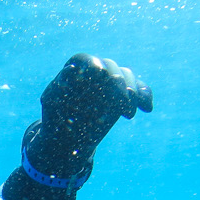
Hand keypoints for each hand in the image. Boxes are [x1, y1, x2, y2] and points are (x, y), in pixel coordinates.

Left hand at [24, 54, 151, 181]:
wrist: (67, 138)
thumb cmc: (55, 119)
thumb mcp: (52, 104)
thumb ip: (57, 88)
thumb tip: (69, 71)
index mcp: (74, 69)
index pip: (86, 61)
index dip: (93, 66)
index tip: (99, 75)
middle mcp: (94, 71)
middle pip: (110, 67)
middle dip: (117, 82)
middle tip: (121, 101)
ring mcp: (110, 81)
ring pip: (127, 76)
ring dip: (132, 91)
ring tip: (128, 113)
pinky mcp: (123, 93)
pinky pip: (139, 89)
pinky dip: (144, 96)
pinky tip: (147, 109)